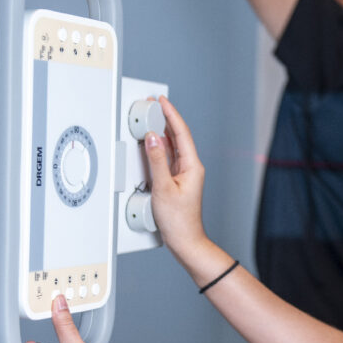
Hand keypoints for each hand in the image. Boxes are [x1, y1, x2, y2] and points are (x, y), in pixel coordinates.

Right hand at [143, 96, 210, 263]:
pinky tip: (151, 144)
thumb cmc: (179, 220)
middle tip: (153, 105)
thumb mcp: (163, 187)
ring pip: (172, 146)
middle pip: (177, 136)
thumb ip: (156, 160)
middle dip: (165, 119)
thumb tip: (152, 137)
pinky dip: (159, 147)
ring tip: (150, 119)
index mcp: (192, 166)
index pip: (181, 133)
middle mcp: (190, 168)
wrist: (185, 241)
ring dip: (161, 132)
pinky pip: (168, 158)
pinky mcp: (176, 181)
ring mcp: (184, 174)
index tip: (162, 101)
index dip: (171, 114)